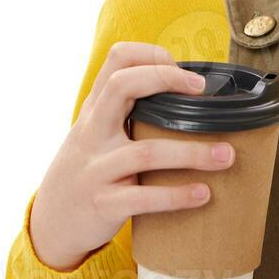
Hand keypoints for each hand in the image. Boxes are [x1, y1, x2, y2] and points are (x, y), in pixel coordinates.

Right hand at [28, 42, 235, 272]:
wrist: (52, 222)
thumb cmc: (87, 169)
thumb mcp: (96, 133)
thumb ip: (126, 111)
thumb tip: (186, 94)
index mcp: (95, 110)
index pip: (116, 60)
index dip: (151, 56)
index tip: (186, 73)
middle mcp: (92, 132)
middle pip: (121, 87)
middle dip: (165, 80)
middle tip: (201, 91)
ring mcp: (96, 168)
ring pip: (145, 152)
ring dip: (192, 152)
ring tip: (226, 155)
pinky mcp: (104, 204)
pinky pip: (143, 198)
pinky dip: (177, 195)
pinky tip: (203, 193)